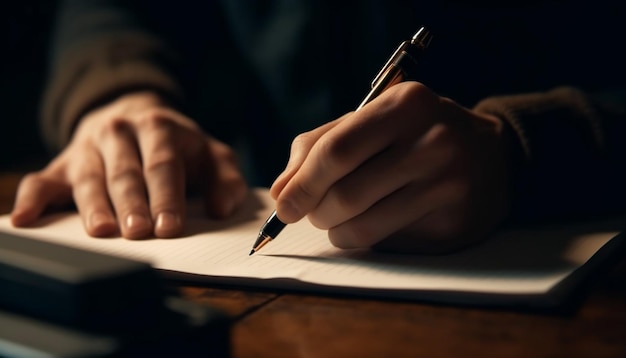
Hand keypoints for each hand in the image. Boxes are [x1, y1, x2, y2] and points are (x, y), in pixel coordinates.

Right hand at [11, 91, 246, 238]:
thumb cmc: (178, 146)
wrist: (134, 115)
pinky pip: (43, 180)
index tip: (170, 227)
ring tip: (101, 232)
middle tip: (138, 233)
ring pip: (89, 178)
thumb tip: (222, 209)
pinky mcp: (63, 163)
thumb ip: (226, 178)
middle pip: (125, 173)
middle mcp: (120, 133)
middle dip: (132, 205)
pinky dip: (32, 199)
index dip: (166, 197)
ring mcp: (88, 148)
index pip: (163, 165)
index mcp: (159, 128)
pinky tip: (25, 219)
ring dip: (94, 206)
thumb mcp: (211, 153)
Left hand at [270, 82, 510, 252]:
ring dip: (335, 230)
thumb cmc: (416, 135)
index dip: (301, 183)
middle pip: (345, 192)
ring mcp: (448, 183)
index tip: (282, 205)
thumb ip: (320, 145)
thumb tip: (280, 191)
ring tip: (337, 219)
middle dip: (315, 210)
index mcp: (405, 105)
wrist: (493, 156)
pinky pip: (386, 241)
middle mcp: (432, 141)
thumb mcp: (373, 120)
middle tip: (311, 212)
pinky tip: (370, 224)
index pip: (336, 150)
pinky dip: (362, 238)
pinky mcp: (454, 221)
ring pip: (363, 224)